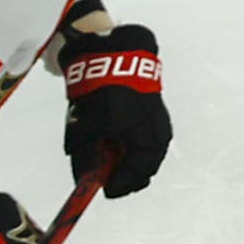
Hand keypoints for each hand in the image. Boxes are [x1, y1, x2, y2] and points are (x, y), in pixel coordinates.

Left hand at [59, 24, 170, 197]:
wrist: (115, 54)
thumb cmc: (100, 93)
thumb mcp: (85, 129)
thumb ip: (85, 158)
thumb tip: (83, 180)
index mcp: (144, 144)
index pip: (134, 178)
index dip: (117, 186)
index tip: (103, 189)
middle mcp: (158, 136)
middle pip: (144, 169)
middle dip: (124, 174)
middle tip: (104, 173)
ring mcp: (160, 122)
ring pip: (146, 153)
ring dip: (127, 156)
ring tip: (107, 149)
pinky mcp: (156, 110)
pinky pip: (147, 137)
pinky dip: (132, 141)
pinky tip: (114, 132)